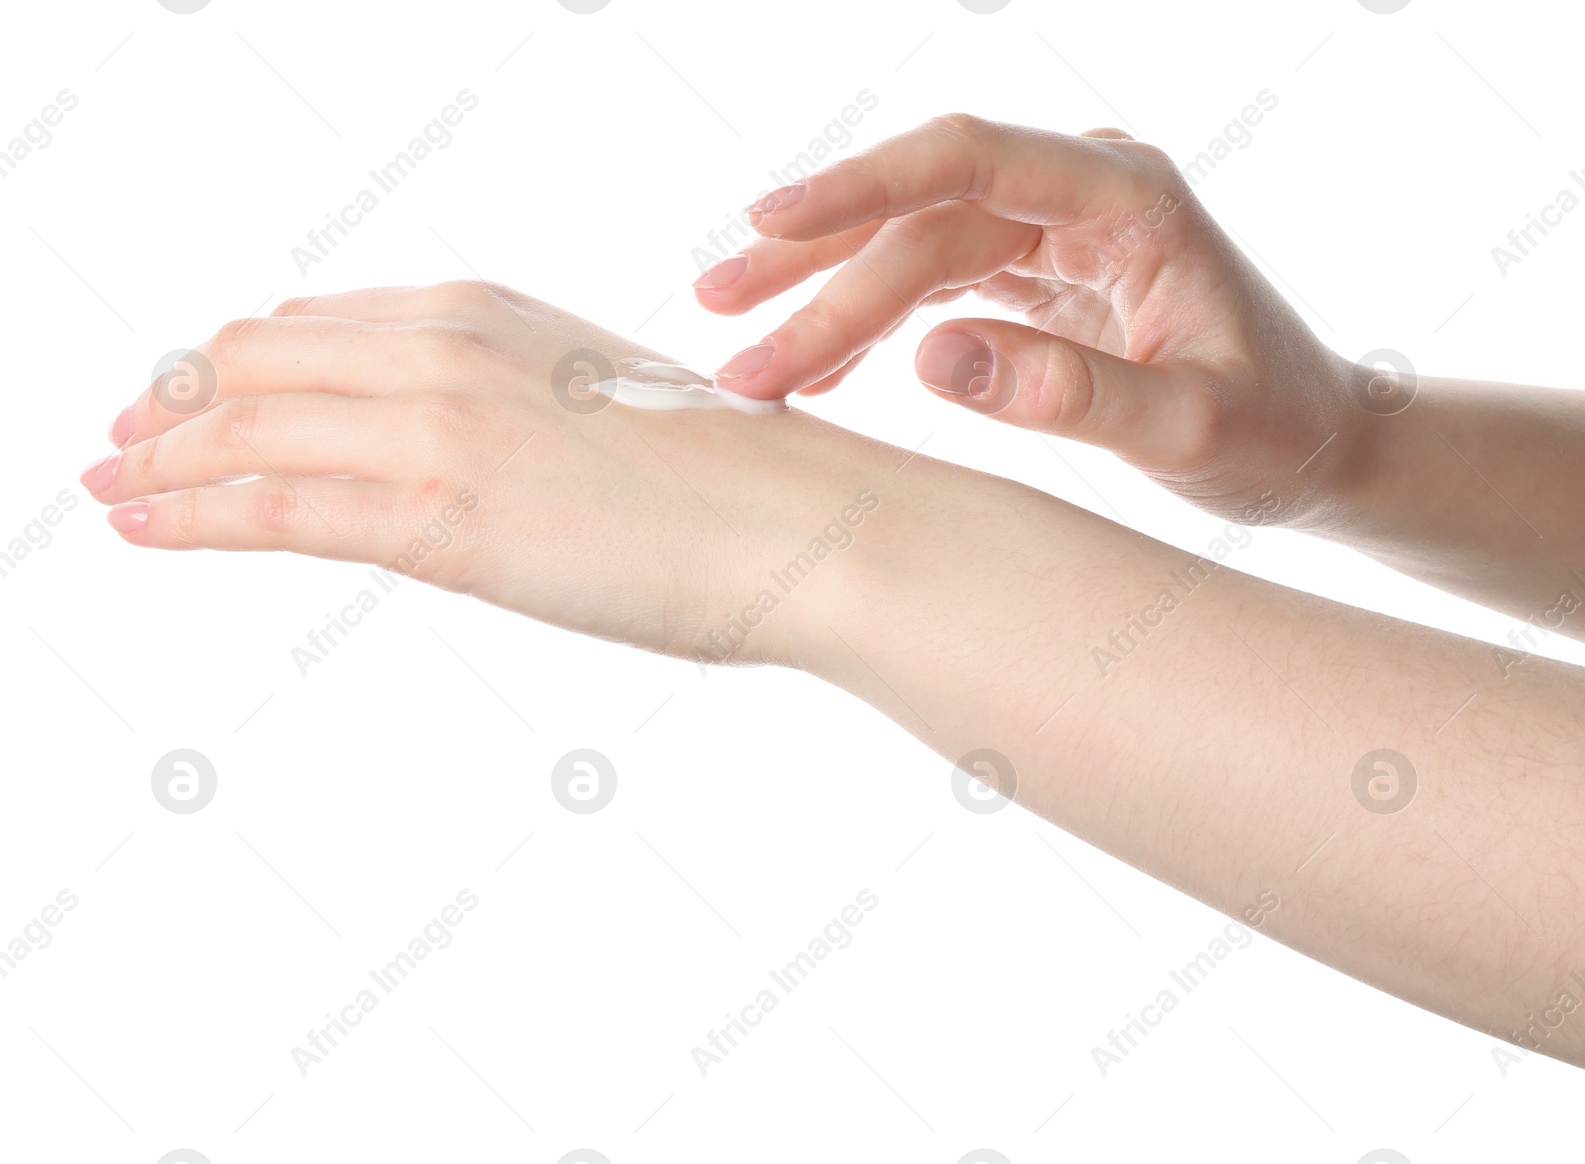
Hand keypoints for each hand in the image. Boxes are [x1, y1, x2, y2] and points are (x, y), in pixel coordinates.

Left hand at [80, 282, 880, 665]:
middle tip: (121, 439)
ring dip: (158, 457)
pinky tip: (140, 522)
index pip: (313, 325)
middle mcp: (442, 346)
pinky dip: (190, 511)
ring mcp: (435, 424)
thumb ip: (517, 413)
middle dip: (170, 402)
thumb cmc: (728, 484)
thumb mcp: (601, 411)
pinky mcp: (437, 513)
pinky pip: (273, 506)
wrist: (804, 524)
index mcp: (485, 311)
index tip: (192, 394)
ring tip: (110, 484)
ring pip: (242, 426)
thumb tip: (474, 456)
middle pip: (251, 361)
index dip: (232, 361)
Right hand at [695, 114, 1367, 531]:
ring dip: (824, 295)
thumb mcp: (1189, 427)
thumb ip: (1073, 393)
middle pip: (918, 211)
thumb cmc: (1272, 428)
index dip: (859, 185)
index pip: (968, 159)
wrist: (1313, 441)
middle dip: (815, 269)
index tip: (766, 223)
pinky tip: (816, 366)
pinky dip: (868, 324)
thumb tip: (934, 359)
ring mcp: (1053, 230)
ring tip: (740, 349)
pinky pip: (929, 282)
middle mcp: (1081, 192)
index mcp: (1127, 197)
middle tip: (720, 324)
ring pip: (910, 244)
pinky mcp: (1033, 272)